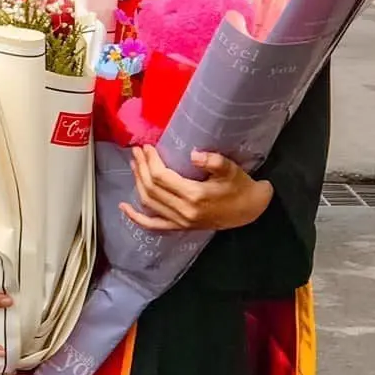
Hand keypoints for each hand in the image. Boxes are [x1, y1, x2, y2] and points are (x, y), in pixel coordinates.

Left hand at [120, 146, 273, 233]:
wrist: (250, 211)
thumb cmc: (240, 187)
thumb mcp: (231, 170)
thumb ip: (213, 161)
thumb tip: (193, 154)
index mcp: (194, 196)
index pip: (162, 177)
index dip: (151, 161)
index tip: (146, 147)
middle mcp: (183, 211)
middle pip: (152, 188)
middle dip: (141, 168)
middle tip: (136, 151)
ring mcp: (180, 221)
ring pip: (149, 203)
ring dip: (138, 183)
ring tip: (134, 165)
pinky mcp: (180, 227)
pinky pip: (153, 225)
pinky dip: (137, 218)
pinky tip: (124, 208)